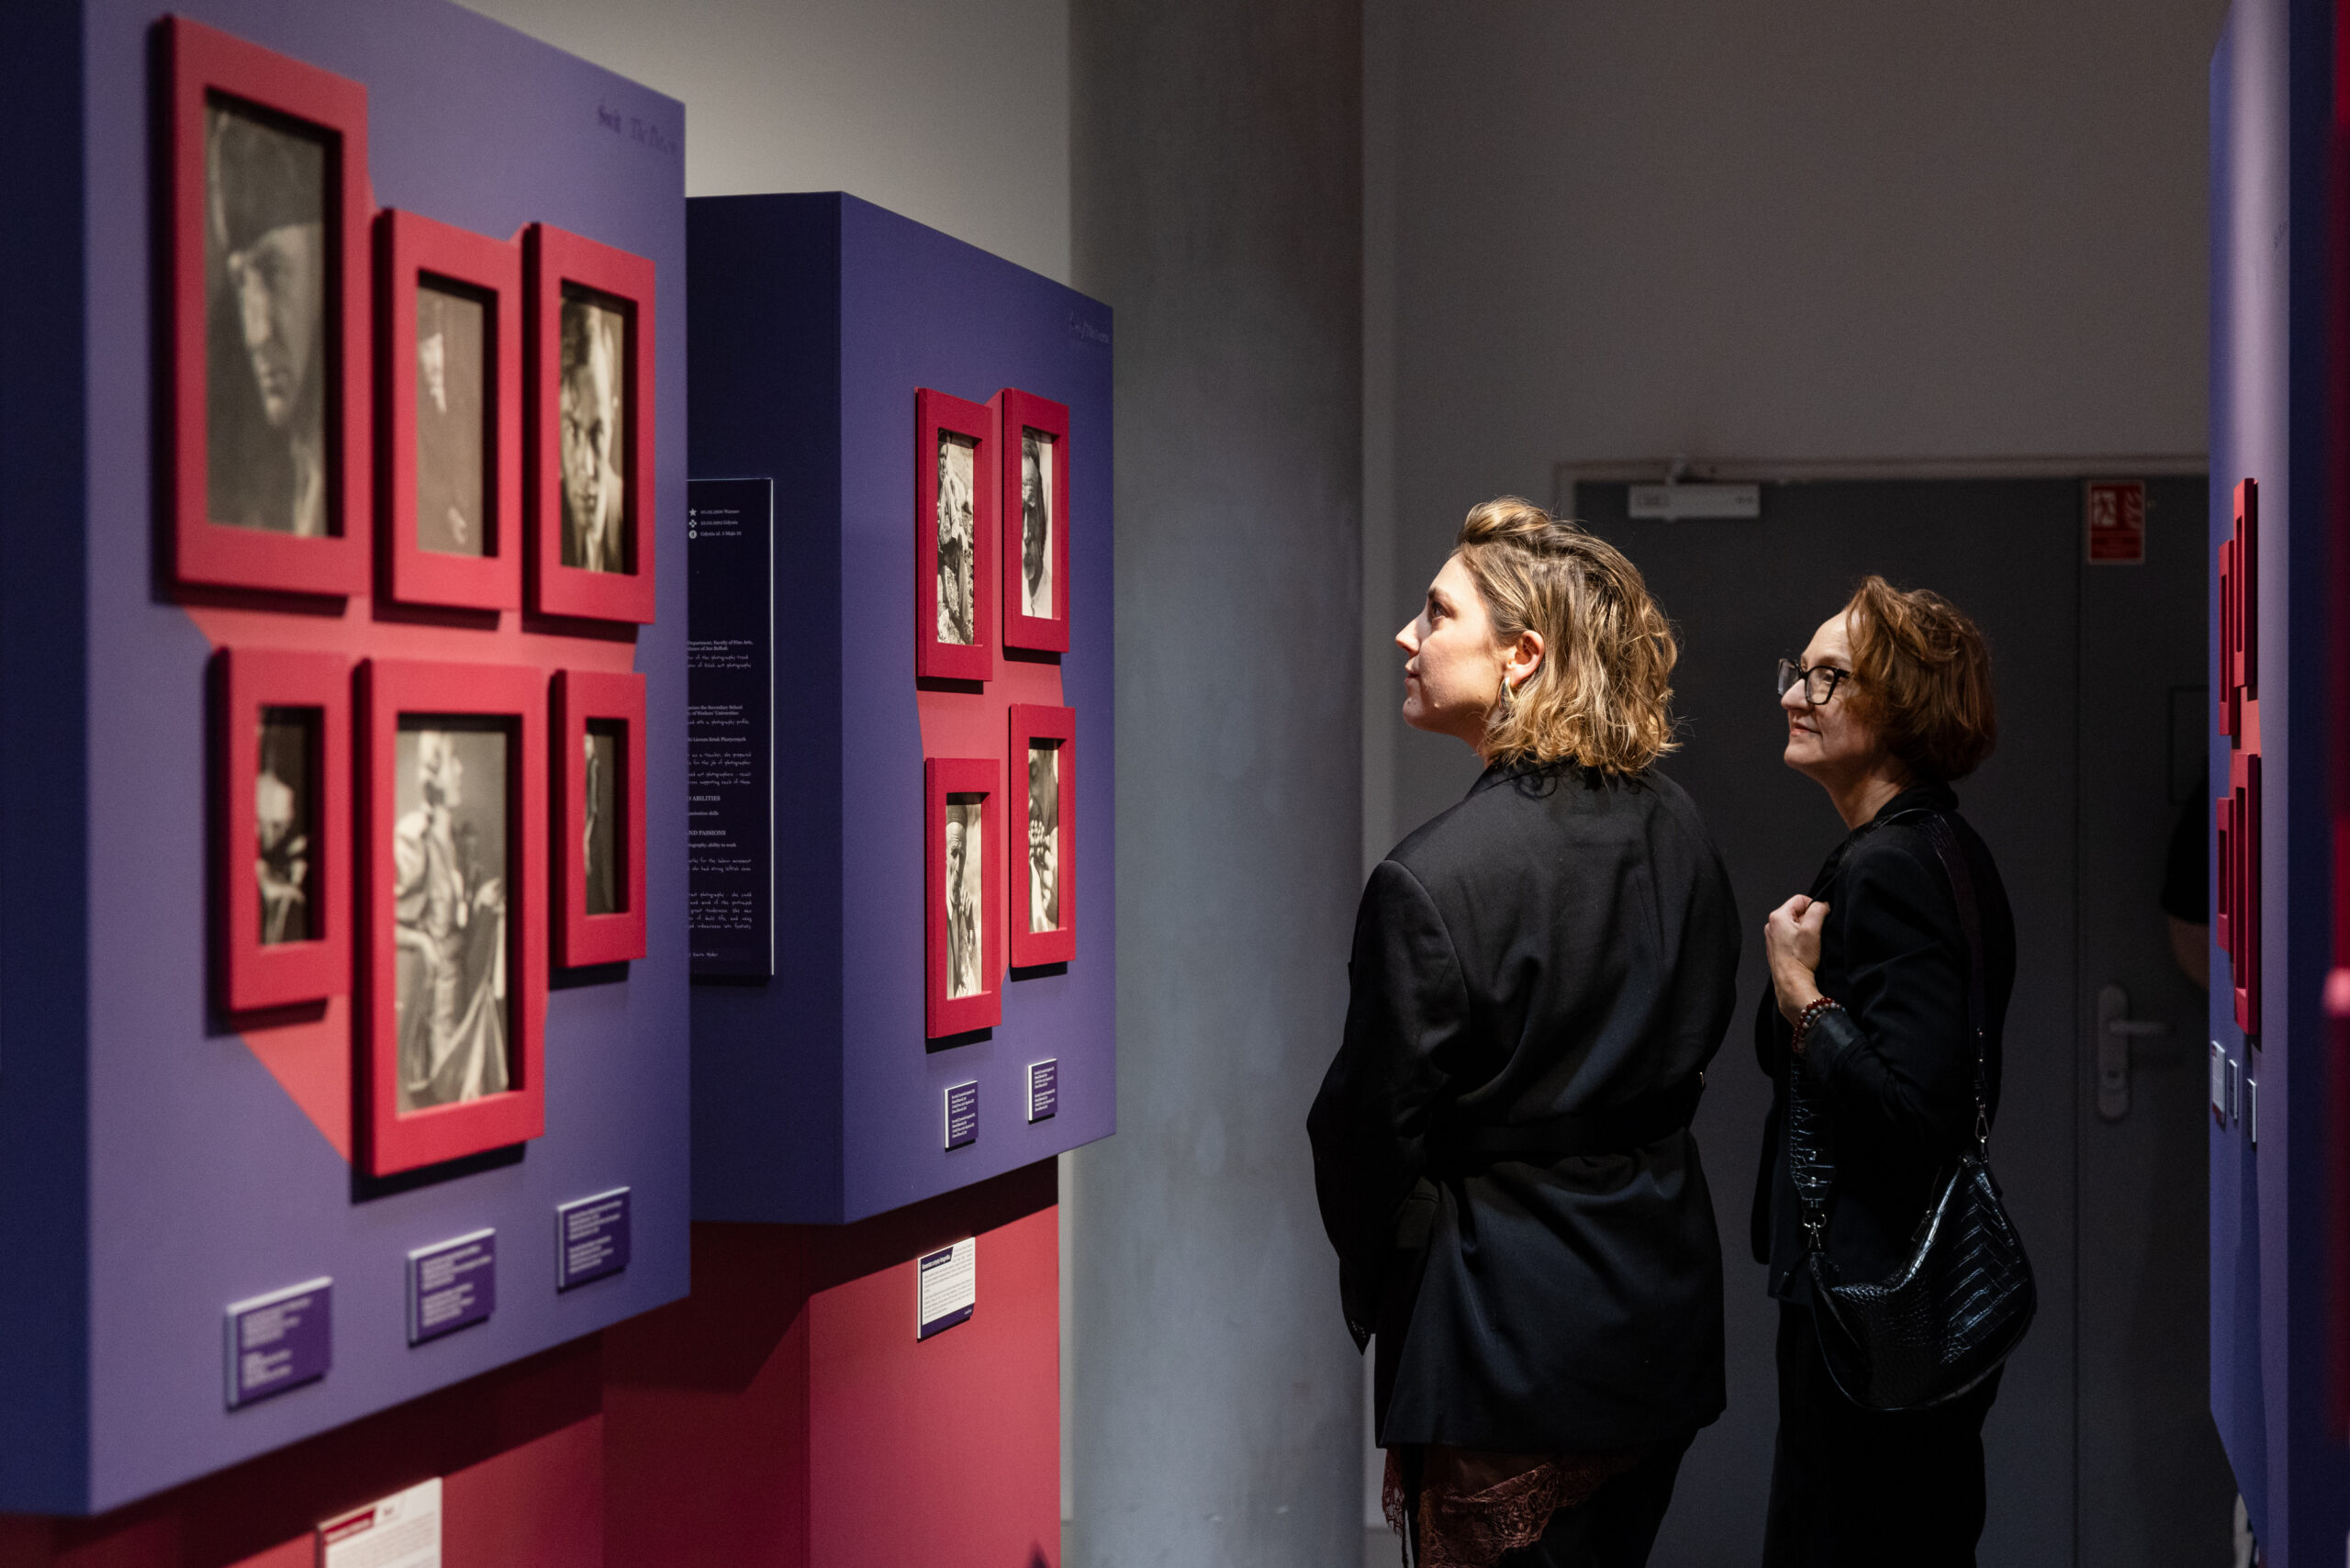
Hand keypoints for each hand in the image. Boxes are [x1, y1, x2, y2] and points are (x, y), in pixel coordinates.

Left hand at [1765, 894, 1829, 1024]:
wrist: (1791, 983)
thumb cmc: (1799, 958)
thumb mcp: (1813, 929)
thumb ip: (1818, 910)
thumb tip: (1822, 904)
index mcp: (1777, 916)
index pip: (1801, 899)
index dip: (1814, 908)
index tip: (1818, 921)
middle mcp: (1771, 925)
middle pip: (1798, 912)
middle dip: (1809, 921)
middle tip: (1813, 935)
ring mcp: (1773, 937)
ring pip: (1795, 925)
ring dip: (1805, 932)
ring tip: (1808, 945)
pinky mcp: (1777, 948)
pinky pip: (1791, 937)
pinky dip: (1799, 941)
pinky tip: (1803, 951)